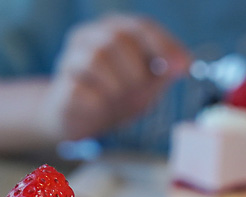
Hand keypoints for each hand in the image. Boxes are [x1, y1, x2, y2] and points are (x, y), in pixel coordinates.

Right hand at [39, 14, 189, 141]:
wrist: (77, 121)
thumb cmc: (115, 95)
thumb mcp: (147, 82)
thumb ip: (166, 71)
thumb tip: (185, 64)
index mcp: (113, 28)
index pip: (141, 26)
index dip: (165, 45)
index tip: (183, 67)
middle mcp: (87, 36)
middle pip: (117, 38)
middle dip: (136, 69)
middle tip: (139, 90)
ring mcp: (69, 59)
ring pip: (96, 59)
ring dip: (117, 86)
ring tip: (118, 99)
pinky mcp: (61, 87)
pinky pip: (82, 88)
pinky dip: (99, 102)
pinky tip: (100, 107)